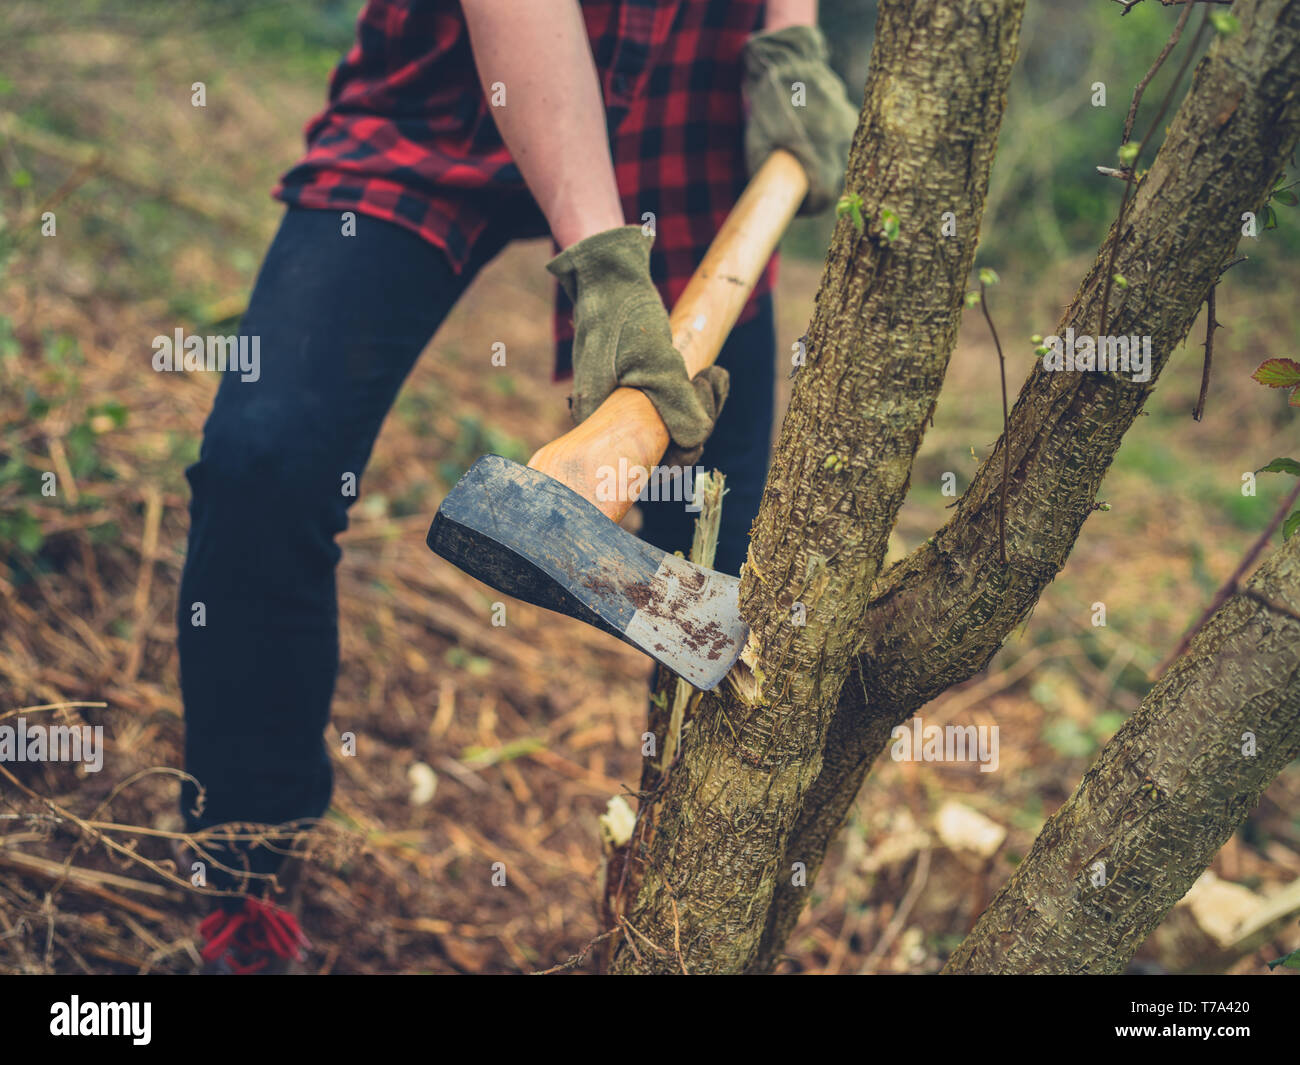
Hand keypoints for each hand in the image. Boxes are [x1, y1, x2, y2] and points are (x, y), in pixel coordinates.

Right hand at [547, 226, 728, 463]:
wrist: (610, 278)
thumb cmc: (625, 314)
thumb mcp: (654, 358)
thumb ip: (676, 403)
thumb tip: (697, 441)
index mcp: (599, 420)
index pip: (646, 463)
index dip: (681, 453)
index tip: (703, 421)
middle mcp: (605, 421)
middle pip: (661, 447)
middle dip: (696, 421)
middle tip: (710, 378)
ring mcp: (619, 407)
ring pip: (669, 427)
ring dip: (700, 405)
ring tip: (712, 373)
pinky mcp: (634, 392)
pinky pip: (669, 408)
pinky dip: (693, 395)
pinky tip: (710, 374)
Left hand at [742, 24, 857, 214]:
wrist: (787, 65)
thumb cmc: (767, 109)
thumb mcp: (758, 145)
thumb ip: (767, 175)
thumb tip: (773, 200)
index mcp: (815, 154)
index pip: (823, 197)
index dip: (811, 206)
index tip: (798, 205)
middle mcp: (837, 144)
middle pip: (834, 182)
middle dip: (817, 187)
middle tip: (798, 183)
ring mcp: (847, 130)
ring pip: (841, 164)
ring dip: (825, 167)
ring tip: (805, 155)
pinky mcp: (851, 119)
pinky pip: (844, 145)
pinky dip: (831, 148)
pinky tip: (815, 137)